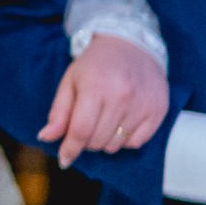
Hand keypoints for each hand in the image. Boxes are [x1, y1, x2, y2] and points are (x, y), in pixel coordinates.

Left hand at [39, 34, 169, 168]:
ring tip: (103, 121)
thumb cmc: (95, 64)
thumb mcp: (70, 82)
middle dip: (85, 141)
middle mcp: (122, 98)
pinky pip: (137, 142)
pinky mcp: (159, 111)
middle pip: (98, 141)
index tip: (64, 159)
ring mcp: (143, 105)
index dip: (70, 148)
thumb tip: (46, 137)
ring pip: (117, 145)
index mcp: (95, 88)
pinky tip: (120, 123)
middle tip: (84, 127)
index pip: (81, 130)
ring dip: (104, 141)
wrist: (131, 45)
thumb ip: (58, 112)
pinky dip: (125, 140)